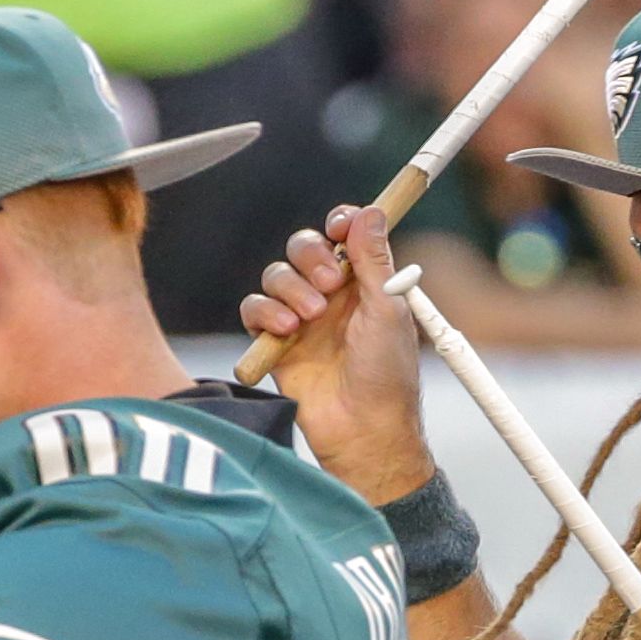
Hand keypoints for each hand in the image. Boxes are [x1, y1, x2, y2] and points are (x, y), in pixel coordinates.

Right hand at [248, 208, 435, 495]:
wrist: (362, 429)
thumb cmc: (386, 374)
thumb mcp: (386, 310)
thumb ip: (374, 259)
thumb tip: (372, 210)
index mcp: (365, 284)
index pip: (346, 235)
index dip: (340, 223)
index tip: (340, 226)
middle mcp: (332, 296)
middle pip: (304, 247)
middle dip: (311, 255)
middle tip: (330, 281)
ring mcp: (302, 318)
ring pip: (277, 275)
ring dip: (290, 287)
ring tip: (309, 317)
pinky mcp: (276, 342)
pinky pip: (254, 308)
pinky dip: (265, 311)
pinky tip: (285, 329)